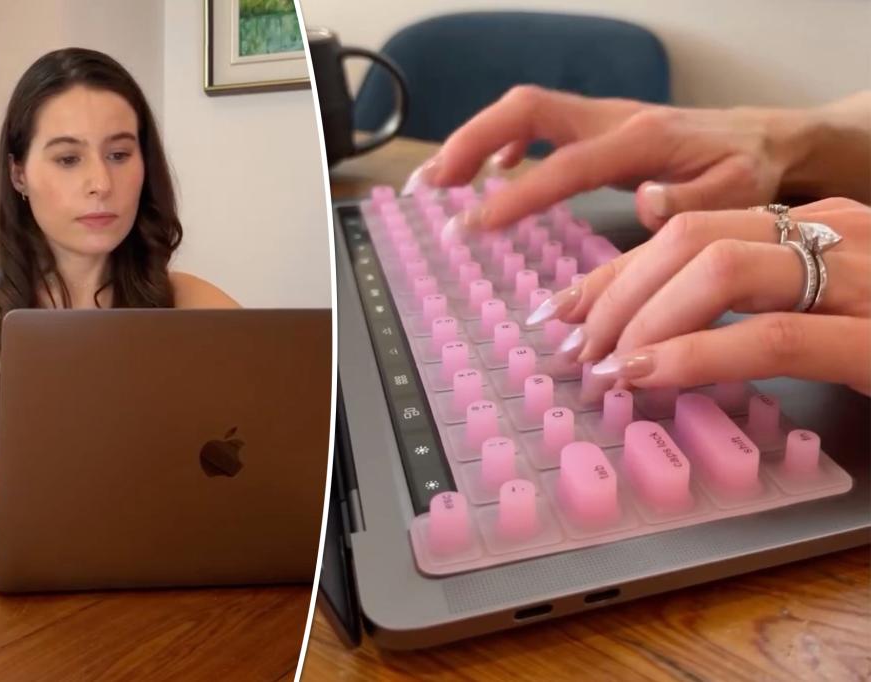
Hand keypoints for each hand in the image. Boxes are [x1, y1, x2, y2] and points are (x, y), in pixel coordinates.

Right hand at [407, 85, 807, 230]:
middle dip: (470, 142)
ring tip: (438, 181)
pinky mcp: (597, 126)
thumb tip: (643, 202)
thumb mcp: (738, 193)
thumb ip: (691, 202)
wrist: (766, 137)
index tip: (473, 224)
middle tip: (430, 185)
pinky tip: (490, 173)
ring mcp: (600, 118)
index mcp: (638, 140)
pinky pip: (538, 123)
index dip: (515, 194)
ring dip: (474, 141)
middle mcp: (610, 119)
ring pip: (523, 113)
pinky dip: (504, 144)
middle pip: (525, 110)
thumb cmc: (748, 168)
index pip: (562, 164)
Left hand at [537, 198, 870, 394]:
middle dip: (612, 294)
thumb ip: (747, 305)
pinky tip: (649, 377)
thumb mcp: (817, 306)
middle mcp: (835, 234)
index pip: (685, 230)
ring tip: (603, 367)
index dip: (610, 272)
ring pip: (722, 270)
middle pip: (689, 240)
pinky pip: (772, 338)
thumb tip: (648, 335)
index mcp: (812, 223)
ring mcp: (862, 280)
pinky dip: (696, 357)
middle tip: (572, 347)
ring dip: (642, 320)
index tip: (559, 311)